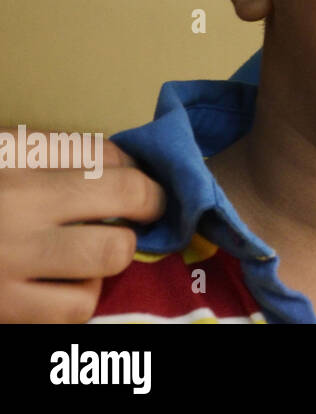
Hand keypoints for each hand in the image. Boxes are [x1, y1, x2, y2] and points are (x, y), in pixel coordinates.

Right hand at [0, 129, 165, 321]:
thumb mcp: (10, 151)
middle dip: (131, 228)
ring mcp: (4, 275)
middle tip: (122, 224)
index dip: (151, 191)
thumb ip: (72, 151)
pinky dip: (74, 299)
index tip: (151, 194)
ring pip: (97, 281)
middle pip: (118, 236)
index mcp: (22, 178)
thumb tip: (133, 162)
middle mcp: (16, 228)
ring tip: (83, 253)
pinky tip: (61, 282)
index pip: (122, 183)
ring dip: (100, 267)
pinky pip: (67, 314)